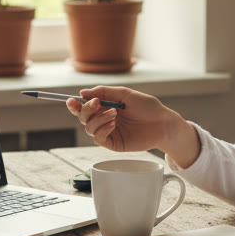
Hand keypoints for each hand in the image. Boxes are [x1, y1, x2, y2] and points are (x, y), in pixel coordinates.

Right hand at [66, 86, 198, 164]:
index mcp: (106, 106)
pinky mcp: (114, 143)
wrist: (162, 123)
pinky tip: (113, 124)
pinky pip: (98, 138)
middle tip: (96, 103)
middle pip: (83, 117)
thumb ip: (104, 92)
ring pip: (89, 128)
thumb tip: (83, 93)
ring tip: (114, 113)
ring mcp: (109, 131)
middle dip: (86, 110)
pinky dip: (102, 129)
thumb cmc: (147, 107)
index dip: (76, 104)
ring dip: (98, 119)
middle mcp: (105, 119)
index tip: (72, 100)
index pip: (86, 106)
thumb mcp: (124, 94)